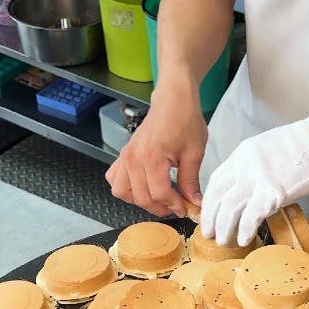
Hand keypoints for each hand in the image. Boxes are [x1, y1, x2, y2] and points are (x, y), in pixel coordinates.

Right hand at [106, 80, 207, 218]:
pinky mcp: (123, 154)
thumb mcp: (194, 153)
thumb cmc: (185, 120)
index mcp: (151, 156)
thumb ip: (191, 182)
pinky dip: (126, 188)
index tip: (185, 208)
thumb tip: (194, 204)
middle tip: (176, 206)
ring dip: (140, 200)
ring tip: (158, 198)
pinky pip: (114, 178)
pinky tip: (143, 186)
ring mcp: (125, 156)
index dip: (174, 205)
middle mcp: (133, 158)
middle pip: (140, 197)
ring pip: (122, 192)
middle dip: (160, 207)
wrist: (173, 99)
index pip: (159, 193)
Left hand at [200, 112, 308, 245]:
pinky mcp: (273, 192)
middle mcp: (244, 166)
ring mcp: (257, 178)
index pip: (216, 179)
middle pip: (217, 195)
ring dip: (224, 227)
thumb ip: (254, 166)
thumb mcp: (267, 148)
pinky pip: (252, 215)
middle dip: (210, 217)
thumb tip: (250, 186)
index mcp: (242, 154)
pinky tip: (244, 239)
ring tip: (222, 240)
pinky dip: (245, 229)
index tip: (208, 213)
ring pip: (230, 207)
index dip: (210, 199)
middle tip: (207, 233)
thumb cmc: (303, 143)